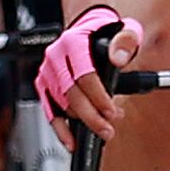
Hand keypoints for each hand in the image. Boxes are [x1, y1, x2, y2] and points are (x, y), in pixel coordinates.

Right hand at [37, 6, 134, 139]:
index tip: (112, 112)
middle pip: (70, 93)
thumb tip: (118, 59)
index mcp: (73, 41)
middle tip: (107, 130)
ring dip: (80, 122)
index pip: (84, 74)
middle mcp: (56, 55)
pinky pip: (49, 109)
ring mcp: (47, 70)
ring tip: (102, 129)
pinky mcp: (44, 84)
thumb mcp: (124, 30)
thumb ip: (125, 41)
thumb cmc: (106, 33)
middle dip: (90, 116)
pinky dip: (59, 127)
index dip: (99, 97)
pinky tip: (71, 140)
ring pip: (60, 103)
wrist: (89, 30)